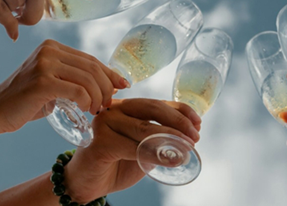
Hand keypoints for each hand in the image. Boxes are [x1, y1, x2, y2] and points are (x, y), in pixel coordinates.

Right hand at [0, 40, 127, 132]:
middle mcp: (49, 50)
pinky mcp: (42, 81)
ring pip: (87, 79)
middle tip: (108, 104)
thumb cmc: (27, 101)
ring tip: (97, 110)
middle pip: (92, 67)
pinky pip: (77, 90)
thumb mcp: (53, 83)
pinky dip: (87, 101)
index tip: (123, 85)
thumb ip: (74, 78)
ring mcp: (44, 64)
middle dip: (106, 87)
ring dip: (98, 97)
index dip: (109, 73)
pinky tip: (87, 109)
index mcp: (52, 47)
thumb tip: (109, 84)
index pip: (90, 59)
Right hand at [63, 99, 201, 201]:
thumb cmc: (116, 163)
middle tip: (195, 137)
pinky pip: (133, 147)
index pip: (158, 102)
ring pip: (144, 129)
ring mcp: (105, 123)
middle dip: (179, 122)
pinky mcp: (99, 142)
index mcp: (127, 106)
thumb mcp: (143, 148)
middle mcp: (114, 109)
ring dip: (170, 139)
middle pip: (152, 109)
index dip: (181, 111)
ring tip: (187, 149)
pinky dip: (154, 154)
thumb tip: (190, 137)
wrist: (87, 183)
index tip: (198, 123)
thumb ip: (160, 140)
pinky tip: (170, 160)